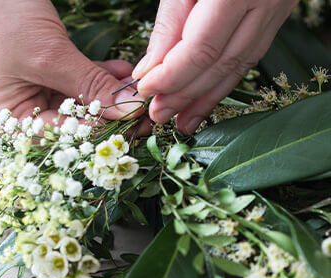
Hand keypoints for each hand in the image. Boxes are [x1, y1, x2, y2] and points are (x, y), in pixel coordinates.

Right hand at [0, 0, 141, 122]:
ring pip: (77, 106)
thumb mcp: (49, 56)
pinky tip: (120, 73)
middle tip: (141, 109)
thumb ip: (91, 87)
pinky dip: (96, 78)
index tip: (135, 124)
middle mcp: (16, 118)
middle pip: (71, 127)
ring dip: (106, 94)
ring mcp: (29, 97)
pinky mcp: (41, 79)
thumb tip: (130, 111)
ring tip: (135, 87)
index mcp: (6, 125)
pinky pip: (73, 85)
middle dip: (107, 115)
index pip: (62, 140)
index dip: (101, 133)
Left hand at [132, 0, 297, 132]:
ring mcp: (274, 12)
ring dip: (204, 100)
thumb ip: (170, 22)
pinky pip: (247, 60)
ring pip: (235, 69)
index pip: (200, 49)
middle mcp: (263, 2)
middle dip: (183, 95)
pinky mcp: (274, 18)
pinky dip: (222, 85)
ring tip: (179, 123)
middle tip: (157, 115)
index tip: (145, 89)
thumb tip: (149, 70)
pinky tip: (204, 104)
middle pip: (218, 64)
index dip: (171, 76)